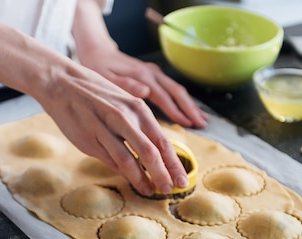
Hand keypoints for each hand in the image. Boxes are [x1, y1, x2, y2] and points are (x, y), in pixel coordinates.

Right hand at [39, 60, 190, 196]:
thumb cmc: (97, 95)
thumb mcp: (124, 103)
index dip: (173, 164)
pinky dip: (122, 172)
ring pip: (129, 160)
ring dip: (141, 179)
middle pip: (150, 153)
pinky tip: (130, 180)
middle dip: (163, 175)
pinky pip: (110, 160)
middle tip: (170, 190)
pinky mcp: (88, 140)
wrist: (62, 83)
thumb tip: (156, 154)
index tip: (182, 180)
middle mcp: (124, 118)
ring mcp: (105, 130)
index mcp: (137, 108)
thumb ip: (140, 127)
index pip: (162, 141)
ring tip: (150, 191)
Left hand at [77, 47, 208, 129]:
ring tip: (203, 120)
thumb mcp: (105, 77)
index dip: (176, 111)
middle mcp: (152, 73)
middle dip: (191, 109)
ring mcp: (154, 73)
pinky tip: (190, 111)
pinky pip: (172, 89)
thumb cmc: (98, 68)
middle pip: (177, 92)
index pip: (164, 97)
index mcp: (142, 76)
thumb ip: (125, 85)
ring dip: (191, 105)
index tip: (188, 124)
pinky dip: (183, 100)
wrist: (98, 51)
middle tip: (203, 125)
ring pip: (178, 90)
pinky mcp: (154, 75)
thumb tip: (146, 91)